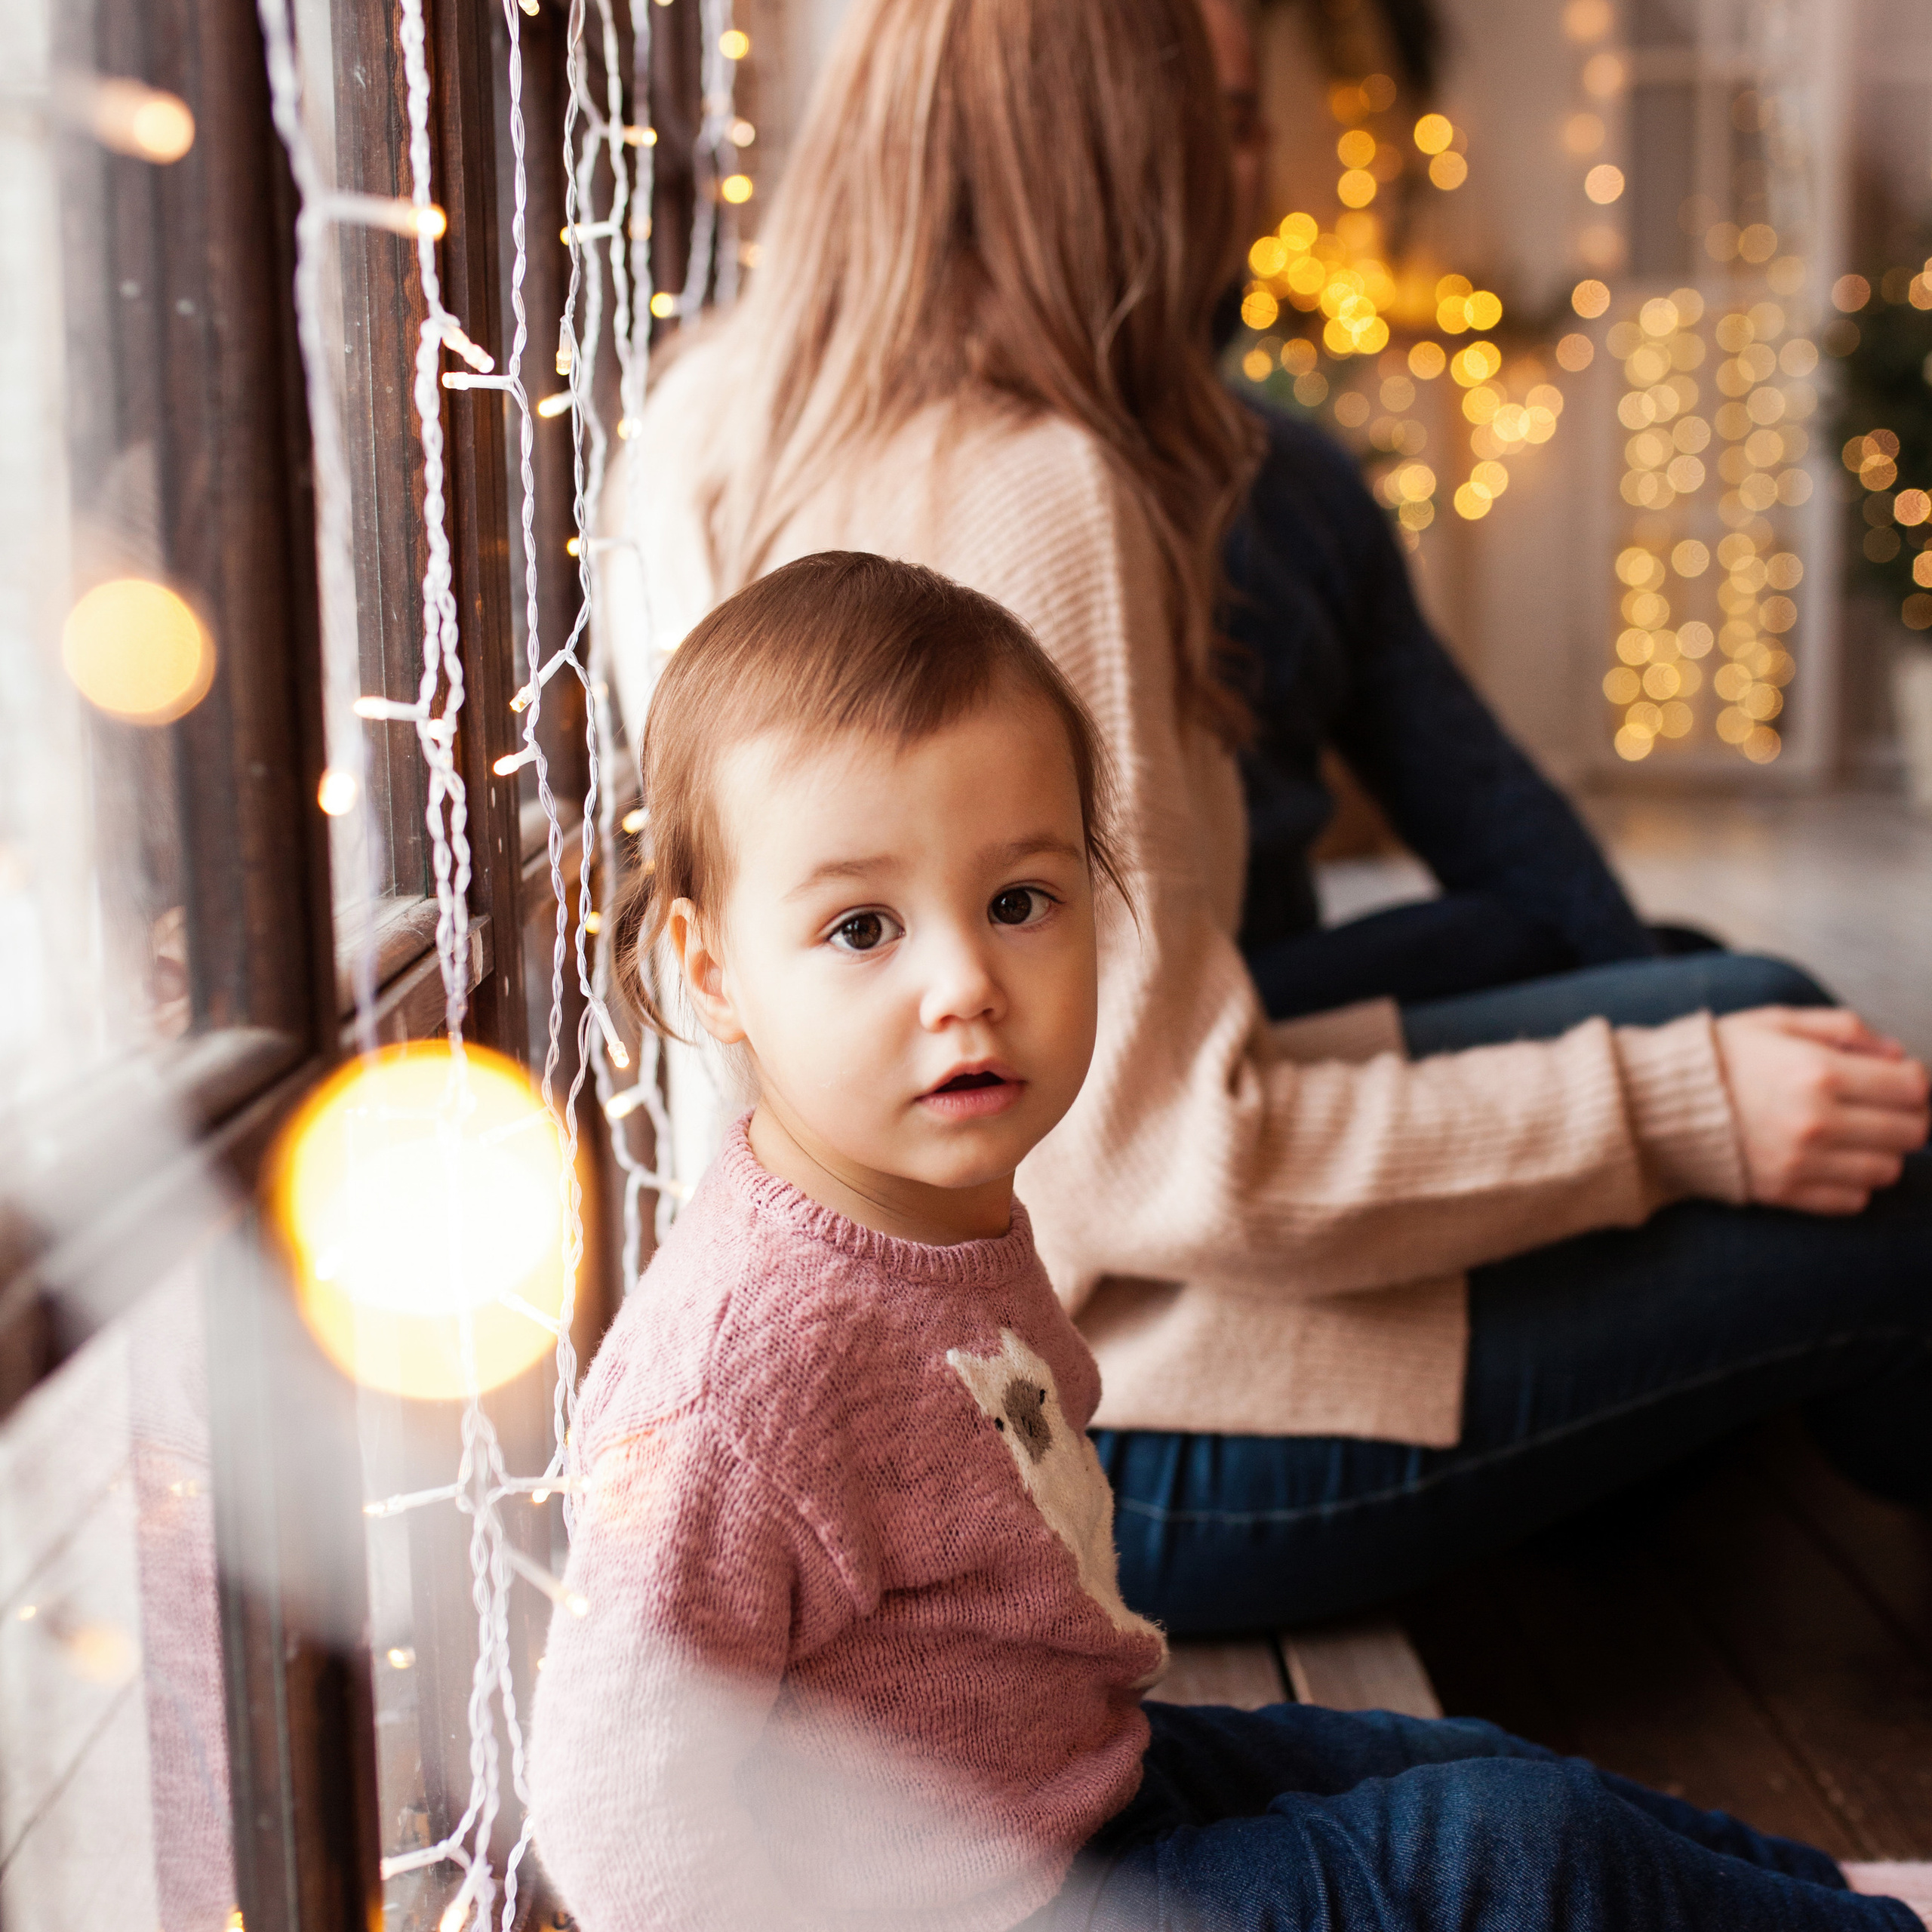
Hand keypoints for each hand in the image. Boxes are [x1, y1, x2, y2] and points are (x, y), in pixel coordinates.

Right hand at [1715, 1007, 1929, 1214]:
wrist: (1656, 1104)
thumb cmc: (1719, 1057)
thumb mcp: (1777, 1021)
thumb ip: (1844, 1028)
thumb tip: (1895, 1055)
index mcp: (1818, 1072)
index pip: (1912, 1088)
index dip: (1916, 1080)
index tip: (1899, 1077)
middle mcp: (1816, 1121)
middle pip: (1910, 1132)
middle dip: (1908, 1116)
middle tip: (1885, 1106)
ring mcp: (1802, 1163)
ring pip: (1888, 1170)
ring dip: (1882, 1151)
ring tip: (1857, 1135)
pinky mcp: (1786, 1193)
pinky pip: (1853, 1200)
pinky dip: (1854, 1183)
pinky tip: (1833, 1160)